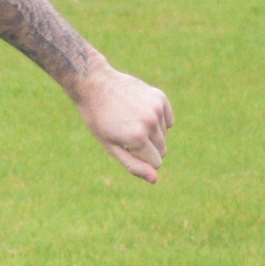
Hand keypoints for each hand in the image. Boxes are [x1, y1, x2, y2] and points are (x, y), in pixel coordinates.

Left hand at [74, 61, 173, 182]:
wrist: (95, 85)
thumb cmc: (99, 120)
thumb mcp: (111, 146)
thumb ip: (133, 165)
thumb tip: (155, 180)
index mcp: (136, 137)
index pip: (156, 163)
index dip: (142, 159)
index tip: (126, 148)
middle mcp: (150, 122)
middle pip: (163, 150)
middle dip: (148, 148)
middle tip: (126, 134)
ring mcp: (156, 108)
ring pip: (165, 135)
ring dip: (152, 133)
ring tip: (130, 120)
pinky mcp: (160, 97)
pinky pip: (169, 120)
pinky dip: (158, 120)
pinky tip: (140, 111)